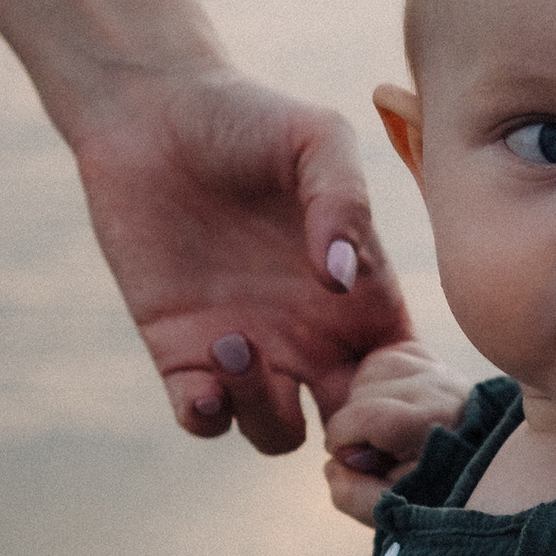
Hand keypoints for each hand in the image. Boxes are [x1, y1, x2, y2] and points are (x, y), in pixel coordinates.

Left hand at [73, 61, 415, 453]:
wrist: (151, 111)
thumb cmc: (248, 118)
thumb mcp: (317, 140)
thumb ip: (344, 201)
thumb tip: (341, 279)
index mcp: (359, 296)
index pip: (402, 380)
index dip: (404, 405)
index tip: (379, 386)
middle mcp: (311, 335)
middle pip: (351, 429)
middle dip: (352, 444)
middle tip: (330, 417)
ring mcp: (248, 349)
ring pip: (276, 432)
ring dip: (262, 409)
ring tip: (232, 339)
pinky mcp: (181, 351)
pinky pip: (203, 418)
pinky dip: (207, 417)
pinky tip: (201, 380)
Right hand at [319, 341, 474, 524]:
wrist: (480, 475)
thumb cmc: (435, 496)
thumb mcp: (394, 510)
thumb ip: (354, 495)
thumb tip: (332, 465)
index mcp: (430, 424)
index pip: (360, 416)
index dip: (340, 440)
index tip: (350, 461)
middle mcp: (439, 388)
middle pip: (360, 394)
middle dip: (354, 426)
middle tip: (376, 452)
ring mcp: (439, 370)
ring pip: (370, 372)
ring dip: (363, 402)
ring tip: (385, 432)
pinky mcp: (433, 359)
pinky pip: (384, 359)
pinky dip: (376, 383)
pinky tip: (389, 408)